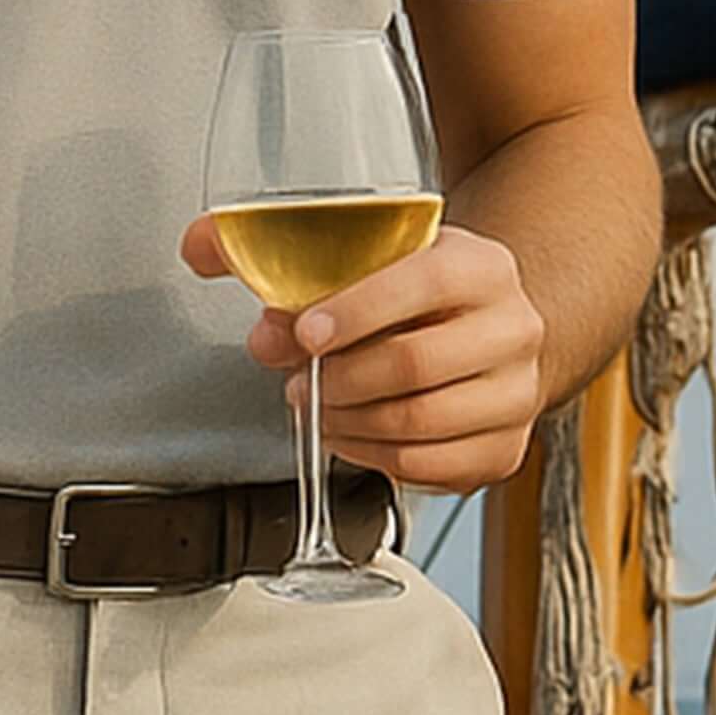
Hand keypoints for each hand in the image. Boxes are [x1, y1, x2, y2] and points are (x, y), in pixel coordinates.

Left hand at [179, 214, 545, 491]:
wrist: (481, 333)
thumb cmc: (410, 295)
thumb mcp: (361, 257)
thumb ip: (273, 247)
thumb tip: (200, 247)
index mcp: (480, 265)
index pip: (423, 283)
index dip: (356, 310)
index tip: (303, 333)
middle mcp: (512, 326)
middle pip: (416, 364)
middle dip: (337, 380)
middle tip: (296, 383)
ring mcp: (515, 393)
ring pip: (421, 423)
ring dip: (349, 423)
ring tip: (317, 408)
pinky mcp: (504, 449)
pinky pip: (430, 468)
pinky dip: (375, 458)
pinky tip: (350, 434)